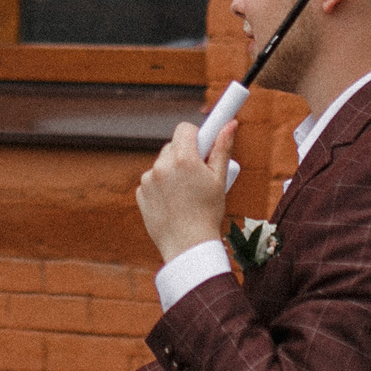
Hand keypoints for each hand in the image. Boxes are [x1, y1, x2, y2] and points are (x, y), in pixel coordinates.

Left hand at [136, 120, 233, 262]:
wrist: (188, 246)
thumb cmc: (208, 213)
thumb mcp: (220, 179)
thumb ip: (222, 148)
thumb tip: (230, 124)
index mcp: (184, 158)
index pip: (184, 129)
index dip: (195, 135)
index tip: (201, 142)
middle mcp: (162, 166)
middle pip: (173, 146)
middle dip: (185, 155)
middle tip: (197, 173)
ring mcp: (148, 180)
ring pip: (162, 164)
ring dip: (172, 171)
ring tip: (185, 193)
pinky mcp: (140, 193)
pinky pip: (152, 181)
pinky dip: (161, 187)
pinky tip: (173, 202)